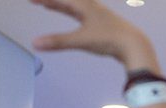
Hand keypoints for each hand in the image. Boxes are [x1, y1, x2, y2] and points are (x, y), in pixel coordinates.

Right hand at [30, 0, 155, 68]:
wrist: (134, 45)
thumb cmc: (109, 39)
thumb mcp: (81, 40)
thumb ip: (58, 42)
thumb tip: (35, 43)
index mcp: (84, 6)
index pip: (60, 0)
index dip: (44, 0)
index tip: (30, 0)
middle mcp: (90, 7)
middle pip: (66, 1)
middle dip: (50, 2)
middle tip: (35, 2)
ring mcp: (97, 15)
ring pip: (74, 8)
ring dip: (59, 6)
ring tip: (48, 6)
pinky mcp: (102, 25)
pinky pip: (81, 16)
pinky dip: (72, 15)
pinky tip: (72, 18)